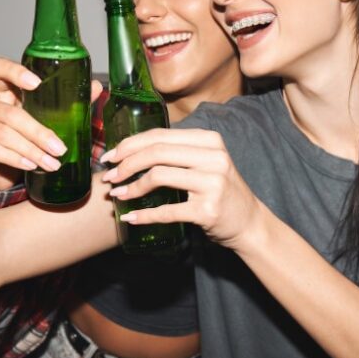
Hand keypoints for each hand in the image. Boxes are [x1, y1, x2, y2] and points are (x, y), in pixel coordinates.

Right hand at [0, 56, 102, 190]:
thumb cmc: (24, 138)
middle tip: (60, 149)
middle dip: (39, 132)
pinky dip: (13, 158)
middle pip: (10, 113)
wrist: (1, 171)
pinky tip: (30, 165)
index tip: (37, 83)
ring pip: (2, 133)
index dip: (15, 72)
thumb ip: (67, 103)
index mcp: (1, 90)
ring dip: (30, 150)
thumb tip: (96, 88)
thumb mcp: (43, 119)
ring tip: (52, 163)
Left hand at [99, 128, 264, 249]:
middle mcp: (213, 157)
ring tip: (117, 195)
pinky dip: (144, 215)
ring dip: (131, 187)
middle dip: (126, 164)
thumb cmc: (220, 190)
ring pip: (158, 176)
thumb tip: (130, 150)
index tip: (110, 156)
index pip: (160, 135)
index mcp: (209, 140)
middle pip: (156, 152)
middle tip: (109, 177)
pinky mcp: (208, 210)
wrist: (249, 222)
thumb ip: (178, 152)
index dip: (129, 144)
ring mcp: (212, 183)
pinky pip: (166, 211)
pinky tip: (131, 217)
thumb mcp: (207, 162)